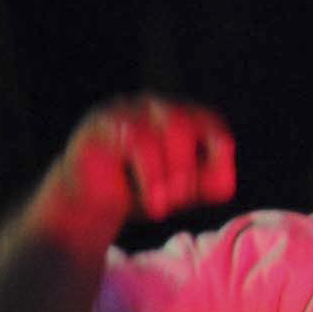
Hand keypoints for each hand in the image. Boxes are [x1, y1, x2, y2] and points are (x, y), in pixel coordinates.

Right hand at [45, 95, 233, 240]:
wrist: (85, 206)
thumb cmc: (138, 193)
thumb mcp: (182, 193)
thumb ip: (209, 185)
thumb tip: (226, 183)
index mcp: (177, 115)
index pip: (210, 121)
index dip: (217, 154)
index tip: (209, 190)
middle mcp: (153, 105)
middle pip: (188, 123)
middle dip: (191, 169)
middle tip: (180, 202)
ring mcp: (127, 108)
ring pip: (171, 127)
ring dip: (175, 174)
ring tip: (164, 205)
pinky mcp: (103, 122)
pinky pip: (141, 140)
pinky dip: (154, 177)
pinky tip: (153, 204)